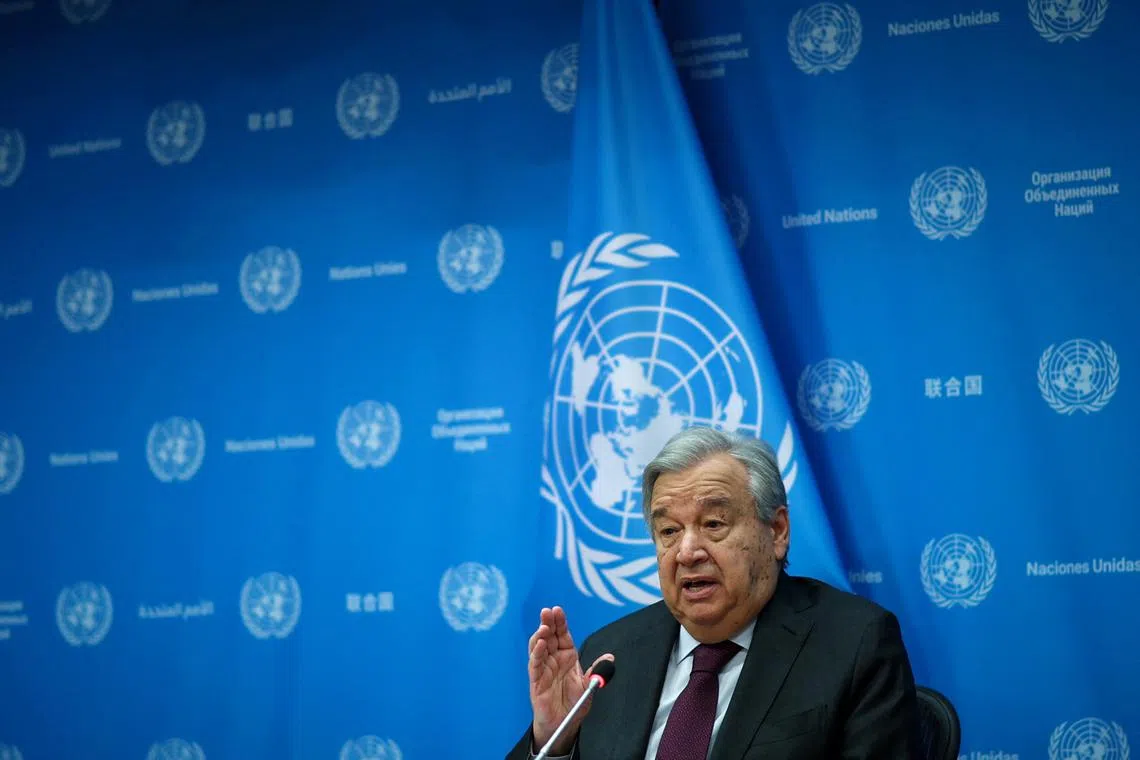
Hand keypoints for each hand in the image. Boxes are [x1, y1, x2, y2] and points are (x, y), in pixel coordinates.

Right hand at [528, 606, 612, 754]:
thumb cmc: (574, 704)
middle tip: (547, 612)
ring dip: (540, 635)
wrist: (565, 724)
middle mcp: (554, 660)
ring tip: (544, 626)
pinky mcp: (536, 681)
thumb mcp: (590, 685)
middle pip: (549, 636)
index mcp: (567, 657)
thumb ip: (597, 670)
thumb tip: (610, 658)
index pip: (562, 635)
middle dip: (548, 623)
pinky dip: (536, 653)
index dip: (560, 622)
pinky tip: (540, 644)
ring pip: (538, 647)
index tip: (558, 610)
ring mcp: (544, 669)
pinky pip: (535, 664)